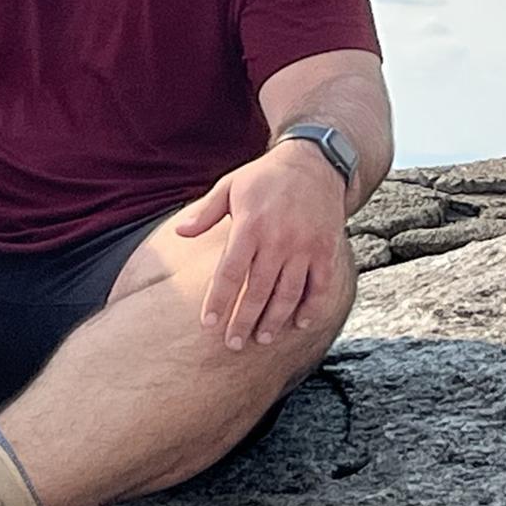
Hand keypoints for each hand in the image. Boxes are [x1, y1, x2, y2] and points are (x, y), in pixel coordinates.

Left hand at [174, 140, 347, 350]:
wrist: (314, 162)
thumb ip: (205, 212)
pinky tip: (299, 324)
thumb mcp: (230, 185)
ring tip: (262, 338)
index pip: (230, 272)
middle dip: (244, 321)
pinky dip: (311, 308)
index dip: (219, 301)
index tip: (208, 324)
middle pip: (258, 291)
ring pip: (289, 294)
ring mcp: (305, 247)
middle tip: (233, 344)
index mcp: (250, 225)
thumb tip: (179, 232)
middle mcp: (278, 239)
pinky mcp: (326, 250)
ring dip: (275, 321)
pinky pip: (320, 287)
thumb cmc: (265, 176)